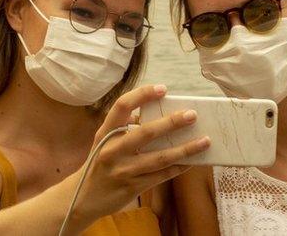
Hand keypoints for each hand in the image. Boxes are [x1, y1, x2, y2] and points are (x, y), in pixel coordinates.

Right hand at [73, 85, 210, 222]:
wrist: (81, 199)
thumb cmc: (99, 163)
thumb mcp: (104, 141)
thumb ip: (124, 126)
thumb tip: (152, 111)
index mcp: (105, 133)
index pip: (122, 106)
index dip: (142, 95)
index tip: (163, 88)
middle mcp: (113, 150)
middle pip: (145, 132)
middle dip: (172, 123)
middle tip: (192, 115)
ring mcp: (123, 170)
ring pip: (160, 158)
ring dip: (185, 149)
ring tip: (205, 141)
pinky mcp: (132, 187)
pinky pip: (162, 175)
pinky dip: (179, 167)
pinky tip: (193, 161)